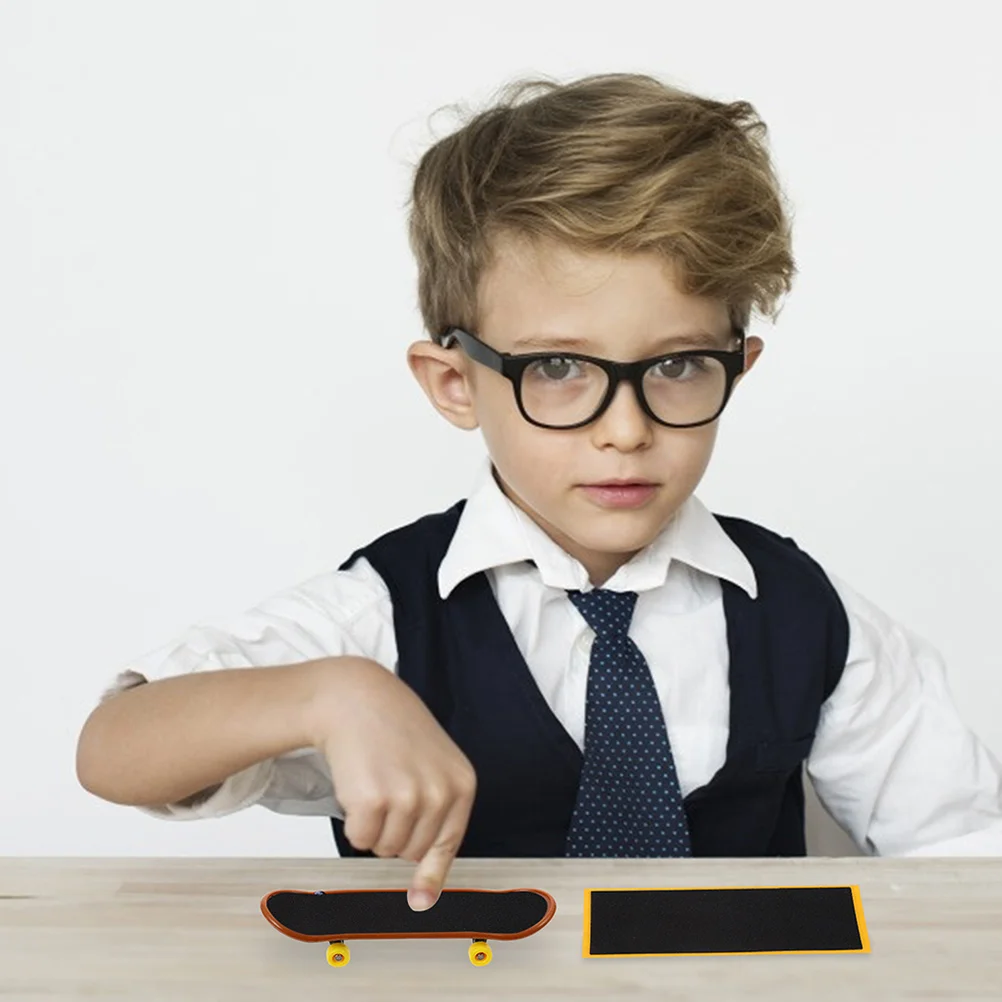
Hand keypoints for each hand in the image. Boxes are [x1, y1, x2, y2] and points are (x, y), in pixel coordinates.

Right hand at [309, 658, 476, 910]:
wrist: (356, 698)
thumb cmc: (392, 732)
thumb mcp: (431, 767)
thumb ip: (436, 820)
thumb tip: (424, 898)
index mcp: (462, 784)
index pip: (448, 845)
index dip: (429, 872)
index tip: (419, 900)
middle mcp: (440, 793)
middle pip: (411, 852)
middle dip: (393, 831)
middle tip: (386, 790)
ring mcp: (408, 796)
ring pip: (384, 849)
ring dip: (373, 825)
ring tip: (374, 782)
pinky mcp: (373, 800)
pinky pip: (359, 839)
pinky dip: (352, 821)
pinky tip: (356, 784)